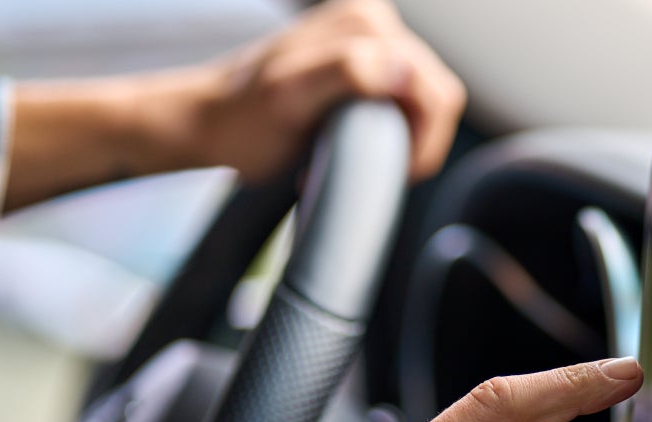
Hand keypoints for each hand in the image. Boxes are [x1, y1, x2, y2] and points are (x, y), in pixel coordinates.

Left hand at [196, 0, 465, 181]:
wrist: (214, 121)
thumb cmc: (245, 123)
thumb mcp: (289, 99)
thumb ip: (346, 72)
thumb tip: (402, 67)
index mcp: (364, 24)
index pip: (435, 91)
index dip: (423, 143)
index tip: (387, 173)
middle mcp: (372, 19)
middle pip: (438, 93)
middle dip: (416, 141)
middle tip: (377, 170)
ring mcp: (372, 36)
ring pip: (429, 98)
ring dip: (406, 137)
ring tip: (362, 156)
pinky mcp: (369, 55)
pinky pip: (410, 96)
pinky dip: (395, 127)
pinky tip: (358, 140)